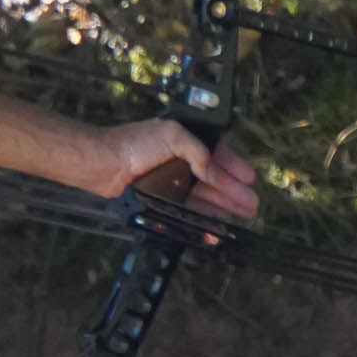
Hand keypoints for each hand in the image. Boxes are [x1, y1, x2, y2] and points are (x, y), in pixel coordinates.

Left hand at [97, 122, 259, 220]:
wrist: (105, 164)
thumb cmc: (133, 144)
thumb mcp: (173, 135)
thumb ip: (198, 152)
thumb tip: (213, 172)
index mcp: (186, 140)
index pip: (218, 155)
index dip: (235, 168)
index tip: (250, 181)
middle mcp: (181, 159)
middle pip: (215, 178)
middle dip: (235, 192)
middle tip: (251, 206)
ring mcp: (172, 179)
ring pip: (204, 194)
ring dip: (224, 205)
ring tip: (242, 215)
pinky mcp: (162, 196)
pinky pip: (189, 206)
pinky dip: (204, 214)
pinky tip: (217, 221)